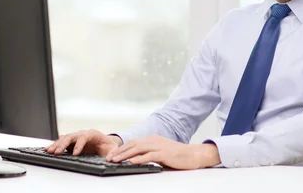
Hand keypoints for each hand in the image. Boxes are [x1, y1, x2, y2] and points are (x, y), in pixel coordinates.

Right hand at [45, 129, 121, 155]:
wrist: (105, 143)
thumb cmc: (108, 145)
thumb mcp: (112, 148)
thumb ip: (112, 152)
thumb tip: (109, 158)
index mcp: (92, 134)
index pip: (84, 137)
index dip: (79, 145)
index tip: (75, 153)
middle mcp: (82, 134)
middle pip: (71, 136)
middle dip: (63, 144)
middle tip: (57, 153)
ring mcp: (76, 137)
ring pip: (65, 138)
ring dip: (57, 145)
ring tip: (49, 151)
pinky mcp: (71, 142)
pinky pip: (62, 142)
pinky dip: (55, 145)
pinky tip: (48, 149)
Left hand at [105, 135, 220, 169]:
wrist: (193, 155)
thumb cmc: (177, 155)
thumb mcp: (160, 153)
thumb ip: (148, 154)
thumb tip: (134, 159)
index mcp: (152, 139)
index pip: (133, 143)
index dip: (121, 148)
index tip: (111, 155)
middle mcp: (154, 140)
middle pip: (133, 144)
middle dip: (119, 151)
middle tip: (109, 158)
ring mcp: (159, 146)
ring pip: (138, 149)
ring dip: (125, 155)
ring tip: (116, 160)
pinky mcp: (165, 154)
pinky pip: (149, 156)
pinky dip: (139, 159)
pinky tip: (132, 162)